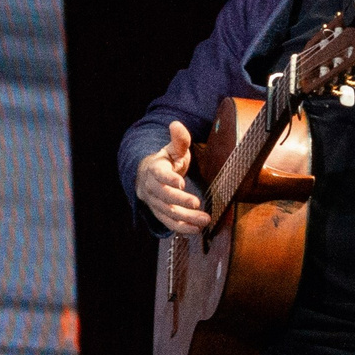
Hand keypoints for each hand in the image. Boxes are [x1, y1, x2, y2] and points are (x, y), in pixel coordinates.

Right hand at [135, 121, 209, 235]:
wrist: (149, 177)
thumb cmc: (166, 161)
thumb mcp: (173, 149)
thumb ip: (179, 140)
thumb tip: (176, 124)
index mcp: (154, 168)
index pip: (158, 174)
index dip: (168, 179)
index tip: (181, 182)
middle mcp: (151, 187)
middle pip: (162, 196)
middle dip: (179, 201)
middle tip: (197, 203)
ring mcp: (154, 202)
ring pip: (167, 212)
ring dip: (185, 218)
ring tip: (204, 221)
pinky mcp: (160, 213)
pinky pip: (169, 223)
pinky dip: (182, 228)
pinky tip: (197, 230)